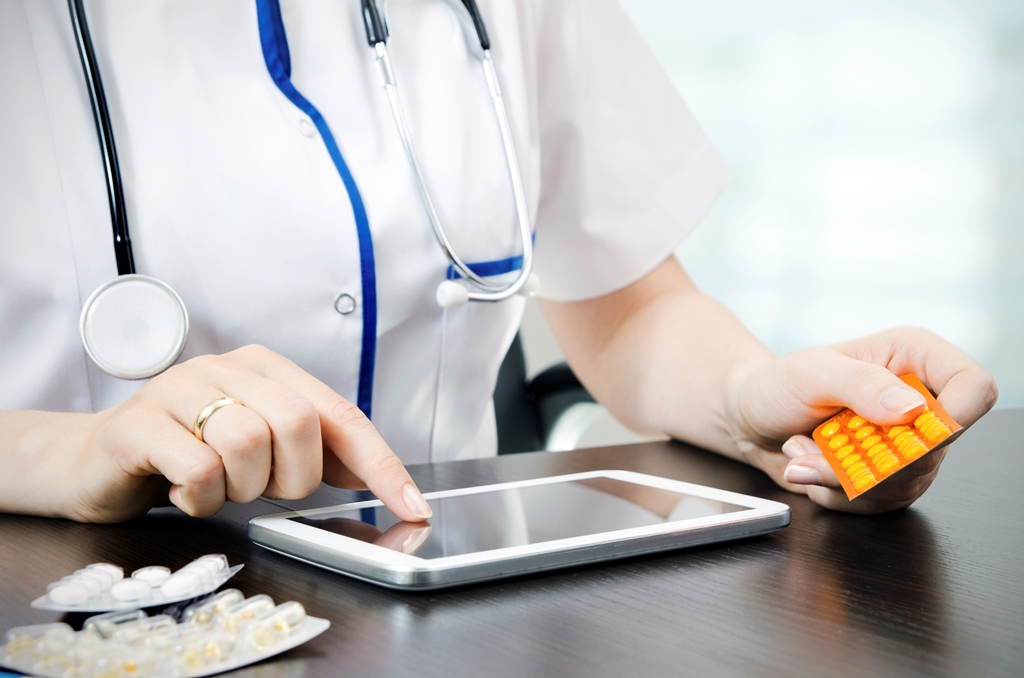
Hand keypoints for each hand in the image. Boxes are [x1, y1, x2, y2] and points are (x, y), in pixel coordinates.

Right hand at [62, 345, 431, 522]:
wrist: (95, 459)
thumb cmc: (189, 451)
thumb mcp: (260, 445)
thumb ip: (313, 450)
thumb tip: (375, 475)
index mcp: (267, 368)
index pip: (340, 413)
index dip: (380, 463)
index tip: (411, 506)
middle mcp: (227, 368)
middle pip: (297, 423)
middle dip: (293, 477)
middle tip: (262, 489)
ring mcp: (180, 389)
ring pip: (247, 443)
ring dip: (241, 488)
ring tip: (219, 487)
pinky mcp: (139, 423)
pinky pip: (197, 468)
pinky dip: (200, 496)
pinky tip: (186, 492)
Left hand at [726, 328, 997, 513]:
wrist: (751, 418)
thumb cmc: (779, 384)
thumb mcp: (811, 372)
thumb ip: (861, 385)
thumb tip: (912, 409)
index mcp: (915, 359)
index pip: (974, 387)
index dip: (954, 416)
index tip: (903, 428)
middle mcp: (920, 403)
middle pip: (936, 449)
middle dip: (868, 457)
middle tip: (820, 442)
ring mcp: (907, 445)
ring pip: (903, 484)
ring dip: (842, 477)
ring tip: (804, 449)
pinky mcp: (890, 480)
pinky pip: (877, 505)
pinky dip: (835, 493)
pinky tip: (811, 466)